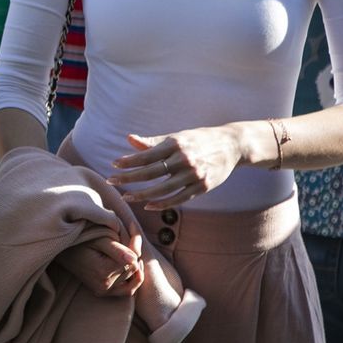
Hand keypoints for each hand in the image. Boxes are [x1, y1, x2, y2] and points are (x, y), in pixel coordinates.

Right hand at [53, 234, 143, 297]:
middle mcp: (104, 286)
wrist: (63, 248)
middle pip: (133, 270)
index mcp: (103, 272)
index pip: (133, 261)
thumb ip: (118, 250)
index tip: (131, 226)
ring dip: (132, 264)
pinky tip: (130, 266)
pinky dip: (132, 280)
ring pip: (132, 279)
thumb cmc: (81, 239)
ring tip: (126, 248)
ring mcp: (102, 291)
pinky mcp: (102, 292)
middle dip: (133, 254)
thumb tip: (135, 259)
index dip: (135, 243)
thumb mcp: (99, 239)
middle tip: (127, 236)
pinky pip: (126, 291)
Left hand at [108, 126, 244, 209]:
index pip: (147, 155)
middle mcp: (184, 159)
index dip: (129, 161)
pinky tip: (149, 205)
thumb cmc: (198, 139)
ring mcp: (194, 175)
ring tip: (127, 197)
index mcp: (175, 144)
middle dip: (129, 178)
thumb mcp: (177, 137)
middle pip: (152, 172)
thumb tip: (129, 139)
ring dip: (142, 195)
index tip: (113, 165)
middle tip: (111, 182)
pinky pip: (179, 198)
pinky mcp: (202, 187)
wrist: (231, 145)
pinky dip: (163, 204)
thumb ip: (153, 142)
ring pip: (163, 189)